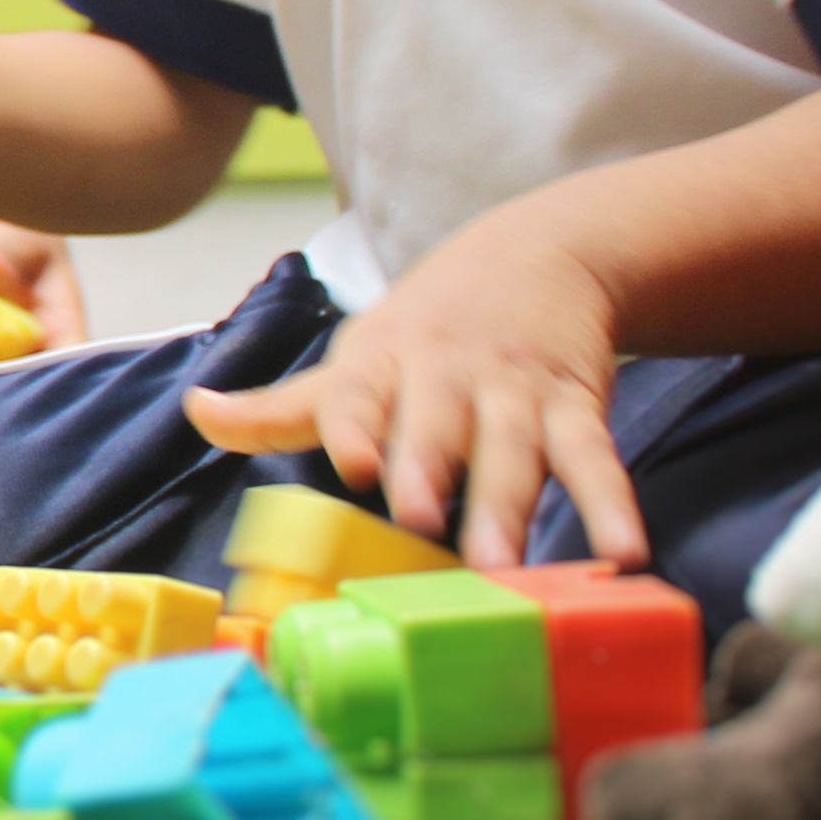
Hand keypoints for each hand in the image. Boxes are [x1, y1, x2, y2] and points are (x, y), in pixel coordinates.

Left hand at [184, 214, 633, 567]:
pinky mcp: (577, 407)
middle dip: (432, 472)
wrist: (542, 253)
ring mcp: (516, 394)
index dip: (357, 425)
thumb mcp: (356, 359)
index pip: (362, 394)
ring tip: (506, 566)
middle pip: (438, 428)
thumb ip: (283, 409)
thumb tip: (197, 412)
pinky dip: (611, 504)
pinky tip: (623, 551)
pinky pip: (594, 459)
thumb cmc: (428, 328)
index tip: (351, 462)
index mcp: (384, 364)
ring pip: (514, 451)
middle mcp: (449, 377)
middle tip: (426, 522)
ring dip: (512, 506)